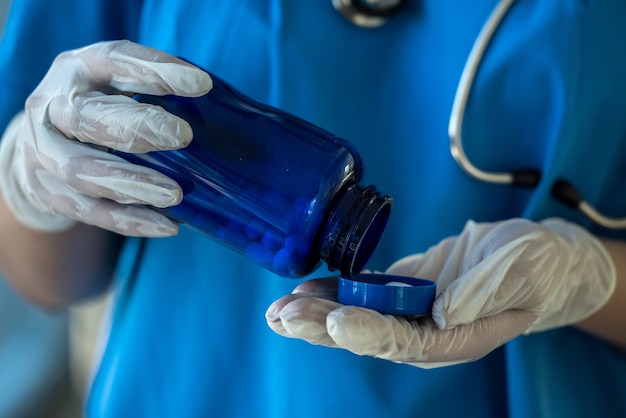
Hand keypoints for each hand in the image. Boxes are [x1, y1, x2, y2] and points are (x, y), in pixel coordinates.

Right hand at [0, 40, 211, 235]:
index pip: (113, 60)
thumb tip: (217, 111)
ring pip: (81, 170)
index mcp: (76, 70)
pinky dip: (129, 220)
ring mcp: (42, 152)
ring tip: (175, 194)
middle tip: (183, 136)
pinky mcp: (47, 190)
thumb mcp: (114, 85)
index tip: (200, 84)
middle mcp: (51, 106)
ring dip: (132, 183)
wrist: (40, 144)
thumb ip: (153, 91)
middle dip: (136, 127)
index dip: (154, 70)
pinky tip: (168, 225)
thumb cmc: (97, 108)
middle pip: (86, 116)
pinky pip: (89, 210)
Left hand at [266, 218, 615, 367]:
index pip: (406, 342)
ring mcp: (410, 312)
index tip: (338, 321)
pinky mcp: (401, 291)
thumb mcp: (521, 271)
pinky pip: (362, 295)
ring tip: (278, 311)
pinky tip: (301, 290)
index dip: (371, 333)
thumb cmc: (534, 266)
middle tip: (285, 317)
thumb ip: (484, 291)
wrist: (530, 258)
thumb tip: (443, 310)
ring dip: (316, 314)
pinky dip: (332, 292)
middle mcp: (426, 332)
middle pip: (368, 336)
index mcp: (457, 337)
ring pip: (357, 317)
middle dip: (324, 327)